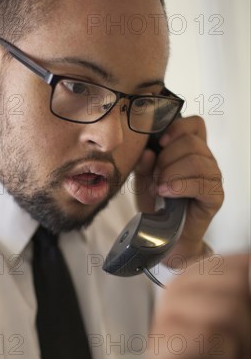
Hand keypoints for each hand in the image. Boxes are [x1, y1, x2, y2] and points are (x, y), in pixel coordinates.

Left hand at [133, 115, 223, 265]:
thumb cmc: (157, 204)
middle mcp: (206, 160)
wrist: (163, 235)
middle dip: (166, 158)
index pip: (195, 124)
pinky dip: (179, 186)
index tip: (159, 143)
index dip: (177, 127)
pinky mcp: (215, 196)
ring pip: (196, 160)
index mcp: (191, 149)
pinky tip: (166, 192)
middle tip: (154, 177)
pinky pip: (201, 183)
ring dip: (171, 173)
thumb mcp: (143, 179)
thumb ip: (143, 164)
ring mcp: (213, 177)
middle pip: (191, 142)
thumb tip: (147, 152)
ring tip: (158, 188)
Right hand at [145, 254, 250, 358]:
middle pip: (237, 283)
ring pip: (226, 310)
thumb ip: (249, 295)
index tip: (249, 314)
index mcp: (196, 275)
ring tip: (232, 351)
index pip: (240, 263)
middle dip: (250, 316)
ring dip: (242, 339)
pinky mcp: (164, 345)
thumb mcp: (245, 322)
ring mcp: (167, 315)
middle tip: (244, 339)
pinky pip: (209, 338)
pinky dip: (226, 354)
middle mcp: (177, 288)